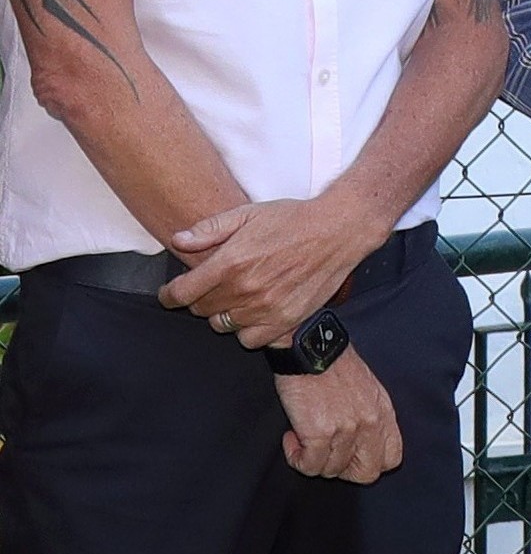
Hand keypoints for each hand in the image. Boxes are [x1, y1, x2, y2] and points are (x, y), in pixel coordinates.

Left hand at [162, 192, 383, 339]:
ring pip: (222, 325)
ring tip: (233, 300)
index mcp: (229, 263)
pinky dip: (245, 331)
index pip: (182, 293)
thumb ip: (208, 230)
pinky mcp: (286, 320)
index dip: (169, 295)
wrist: (338, 231)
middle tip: (210, 289)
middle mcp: (245, 289)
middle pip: (200, 310)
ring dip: (222, 314)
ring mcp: (266, 307)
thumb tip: (178, 241)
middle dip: (199, 299)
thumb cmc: (293, 220)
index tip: (170, 295)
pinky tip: (252, 315)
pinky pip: (250, 339)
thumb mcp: (246, 214)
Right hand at [273, 355, 400, 483]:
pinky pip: (310, 465)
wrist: (310, 345)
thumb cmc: (333, 364)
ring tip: (303, 438)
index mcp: (384, 414)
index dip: (369, 463)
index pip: (392, 459)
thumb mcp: (368, 389)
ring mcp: (347, 430)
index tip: (349, 455)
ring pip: (332, 471)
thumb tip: (363, 442)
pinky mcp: (320, 432)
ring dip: (314, 460)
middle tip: (325, 454)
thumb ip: (371, 416)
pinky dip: (297, 458)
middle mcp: (370, 425)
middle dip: (342, 470)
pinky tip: (292, 439)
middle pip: (366, 473)